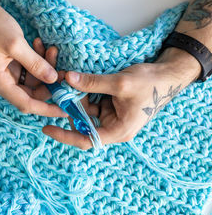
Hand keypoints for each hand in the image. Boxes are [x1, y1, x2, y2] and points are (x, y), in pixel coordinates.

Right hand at [0, 0, 65, 116]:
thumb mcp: (15, 44)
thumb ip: (35, 63)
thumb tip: (53, 79)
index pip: (26, 104)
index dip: (47, 109)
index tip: (65, 110)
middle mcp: (0, 81)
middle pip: (31, 93)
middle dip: (49, 82)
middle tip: (63, 69)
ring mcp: (4, 73)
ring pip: (32, 80)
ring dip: (44, 68)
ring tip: (51, 50)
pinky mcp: (8, 64)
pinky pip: (28, 69)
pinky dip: (37, 60)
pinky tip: (41, 45)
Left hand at [43, 47, 200, 149]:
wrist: (166, 75)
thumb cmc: (151, 84)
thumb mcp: (121, 83)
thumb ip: (93, 82)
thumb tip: (67, 78)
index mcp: (118, 131)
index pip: (86, 139)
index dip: (65, 136)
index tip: (46, 128)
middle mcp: (112, 126)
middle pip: (82, 124)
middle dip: (68, 109)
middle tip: (55, 94)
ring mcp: (110, 115)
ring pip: (84, 111)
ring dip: (74, 99)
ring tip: (63, 84)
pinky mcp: (109, 105)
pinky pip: (90, 101)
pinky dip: (82, 93)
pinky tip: (75, 82)